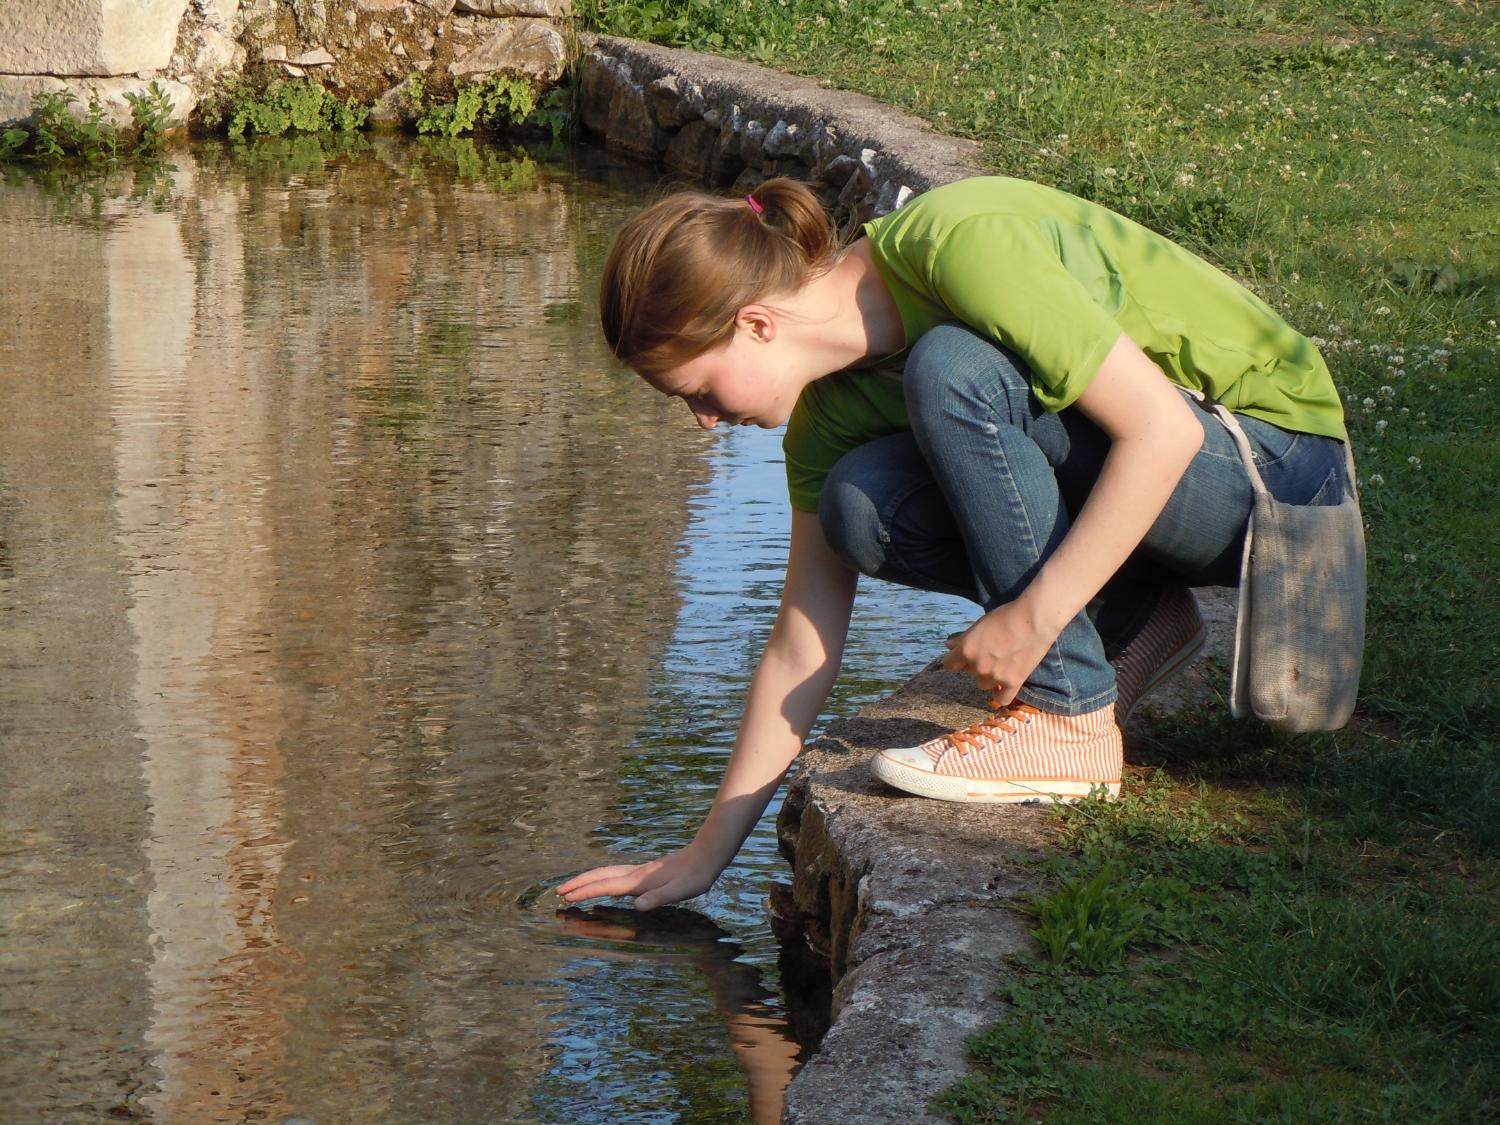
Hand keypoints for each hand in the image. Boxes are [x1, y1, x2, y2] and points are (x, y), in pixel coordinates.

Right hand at [556, 846, 722, 911]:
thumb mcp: (681, 891)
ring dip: (587, 879)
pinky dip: (601, 878)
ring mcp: (640, 871)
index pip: (606, 887)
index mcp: (640, 881)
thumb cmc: (696, 876)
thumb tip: (638, 906)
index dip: (585, 892)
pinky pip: (615, 874)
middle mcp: (636, 874)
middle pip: (600, 876)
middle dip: (578, 883)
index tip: (565, 898)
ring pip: (606, 873)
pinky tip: (604, 883)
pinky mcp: (646, 872)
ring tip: (573, 887)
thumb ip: (659, 898)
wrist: (707, 854)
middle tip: (558, 892)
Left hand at [942, 599, 1059, 705]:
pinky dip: (1000, 694)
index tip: (963, 657)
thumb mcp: (979, 624)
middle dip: (976, 664)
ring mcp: (995, 677)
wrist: (1034, 620)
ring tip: (1000, 665)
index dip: (956, 660)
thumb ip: (963, 638)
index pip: (949, 665)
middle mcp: (978, 667)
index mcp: (966, 651)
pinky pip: (1001, 698)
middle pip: (969, 672)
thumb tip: (949, 646)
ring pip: (982, 685)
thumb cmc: (1005, 617)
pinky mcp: (1013, 683)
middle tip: (990, 653)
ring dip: (988, 677)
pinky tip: (1002, 686)